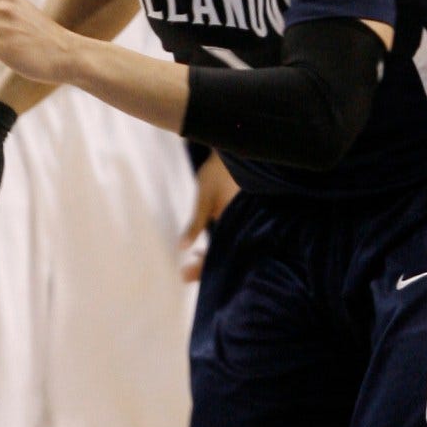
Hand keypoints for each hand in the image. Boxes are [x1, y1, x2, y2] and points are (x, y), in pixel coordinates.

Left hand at [180, 151, 239, 280]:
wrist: (233, 151)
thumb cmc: (218, 172)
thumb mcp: (204, 198)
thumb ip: (196, 223)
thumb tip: (181, 247)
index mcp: (238, 222)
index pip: (221, 253)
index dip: (203, 267)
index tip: (185, 275)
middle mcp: (245, 225)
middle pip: (227, 255)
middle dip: (206, 266)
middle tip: (185, 275)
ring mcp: (245, 222)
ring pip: (228, 248)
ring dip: (211, 257)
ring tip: (191, 263)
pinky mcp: (241, 219)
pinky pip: (230, 238)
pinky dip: (217, 246)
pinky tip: (200, 250)